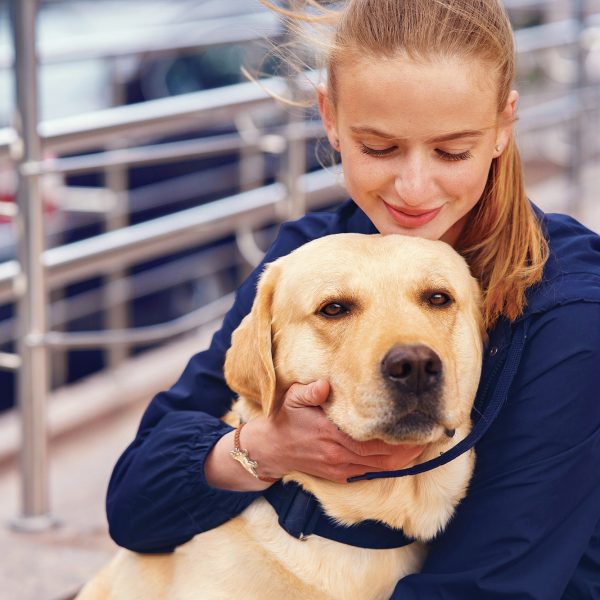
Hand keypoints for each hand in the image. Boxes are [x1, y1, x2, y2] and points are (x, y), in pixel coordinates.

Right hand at [243, 380, 425, 483]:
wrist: (271, 449)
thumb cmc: (285, 419)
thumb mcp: (293, 398)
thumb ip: (310, 391)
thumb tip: (325, 385)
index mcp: (330, 435)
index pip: (371, 440)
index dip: (397, 437)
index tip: (416, 425)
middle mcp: (338, 455)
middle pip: (383, 456)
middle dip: (408, 448)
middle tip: (430, 435)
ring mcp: (340, 468)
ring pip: (380, 467)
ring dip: (403, 459)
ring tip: (423, 445)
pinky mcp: (340, 475)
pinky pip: (370, 473)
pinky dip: (389, 466)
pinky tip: (403, 457)